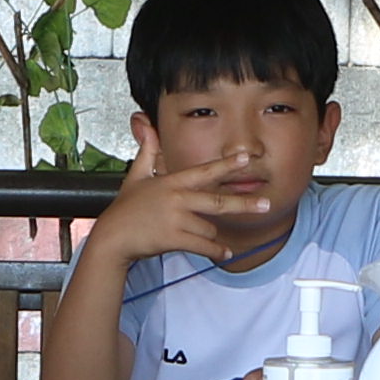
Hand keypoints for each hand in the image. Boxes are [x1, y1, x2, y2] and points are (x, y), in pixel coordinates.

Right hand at [90, 115, 232, 267]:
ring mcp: (176, 219)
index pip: (204, 171)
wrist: (112, 237)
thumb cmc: (125, 209)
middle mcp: (177, 198)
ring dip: (212, 236)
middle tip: (266, 204)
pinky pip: (203, 245)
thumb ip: (147, 151)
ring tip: (208, 240)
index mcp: (172, 182)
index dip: (226, 164)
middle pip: (218, 201)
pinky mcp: (173, 238)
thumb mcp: (135, 176)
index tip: (245, 158)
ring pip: (209, 228)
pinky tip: (224, 254)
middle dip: (244, 203)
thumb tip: (146, 125)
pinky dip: (215, 251)